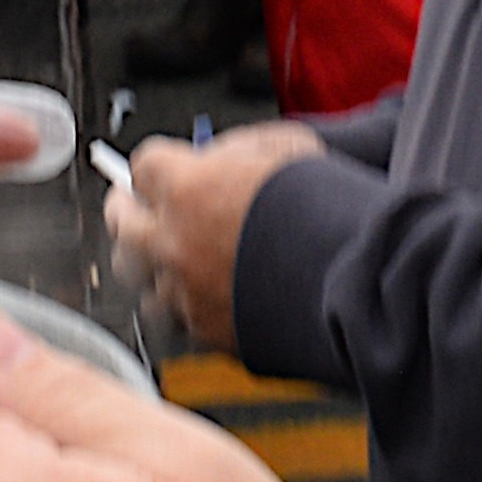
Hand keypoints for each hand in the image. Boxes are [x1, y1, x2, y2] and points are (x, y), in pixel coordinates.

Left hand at [104, 118, 317, 346]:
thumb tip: (213, 157)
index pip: (141, 167)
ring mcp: (185, 292)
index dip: (156, 167)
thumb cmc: (330, 210)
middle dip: (130, 211)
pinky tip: (203, 291)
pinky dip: (184, 302)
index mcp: (187, 189)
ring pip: (139, 280)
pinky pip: (176, 316)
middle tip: (139, 206)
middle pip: (120, 224)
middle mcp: (173, 243)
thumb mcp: (284, 149)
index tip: (162, 169)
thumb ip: (236, 151)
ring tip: (168, 256)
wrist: (361, 280)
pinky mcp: (206, 331)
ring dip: (150, 264)